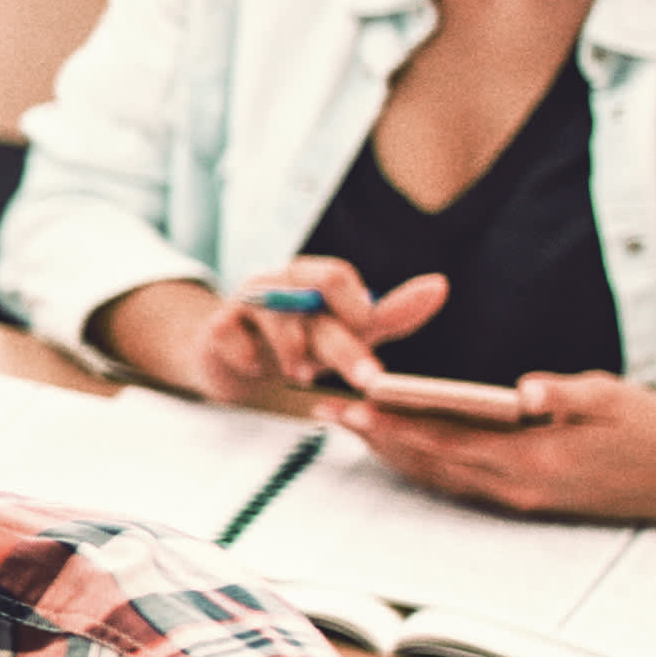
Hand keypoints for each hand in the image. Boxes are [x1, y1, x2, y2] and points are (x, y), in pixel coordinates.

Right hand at [180, 257, 448, 407]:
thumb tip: (440, 286)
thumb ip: (390, 314)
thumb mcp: (348, 332)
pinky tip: (255, 368)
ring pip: (275, 316)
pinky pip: (230, 334)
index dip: (356, 308)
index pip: (336, 277)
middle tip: (370, 380)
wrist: (233, 360)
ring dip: (294, 351)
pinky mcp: (215, 328)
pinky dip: (247, 355)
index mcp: (309, 277)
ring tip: (303, 377)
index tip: (368, 334)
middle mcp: (277, 283)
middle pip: (312, 300)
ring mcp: (242, 302)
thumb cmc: (299, 342)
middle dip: (345, 345)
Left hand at [324, 366, 655, 519]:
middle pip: (430, 463)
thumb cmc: (651, 430)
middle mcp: (517, 488)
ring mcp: (520, 499)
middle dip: (376, 439)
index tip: (353, 407)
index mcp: (533, 460)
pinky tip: (405, 449)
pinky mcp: (528, 500)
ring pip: (441, 477)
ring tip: (351, 428)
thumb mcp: (610, 396)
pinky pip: (462, 484)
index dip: (395, 426)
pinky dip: (426, 465)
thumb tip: (522, 388)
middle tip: (327, 413)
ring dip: (394, 453)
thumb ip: (563, 392)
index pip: (446, 442)